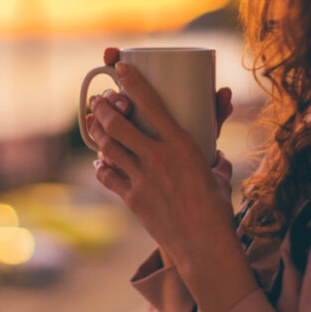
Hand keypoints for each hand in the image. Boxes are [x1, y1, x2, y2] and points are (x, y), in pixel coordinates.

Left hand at [84, 49, 257, 311]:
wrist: (203, 245)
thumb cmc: (216, 207)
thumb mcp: (218, 171)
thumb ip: (212, 150)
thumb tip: (214, 141)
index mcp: (182, 144)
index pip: (152, 103)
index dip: (132, 80)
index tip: (120, 66)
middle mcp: (158, 157)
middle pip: (119, 124)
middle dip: (103, 108)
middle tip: (98, 99)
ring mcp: (142, 178)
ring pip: (109, 147)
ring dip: (97, 131)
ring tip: (92, 121)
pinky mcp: (132, 198)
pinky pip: (108, 176)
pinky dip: (101, 166)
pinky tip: (100, 161)